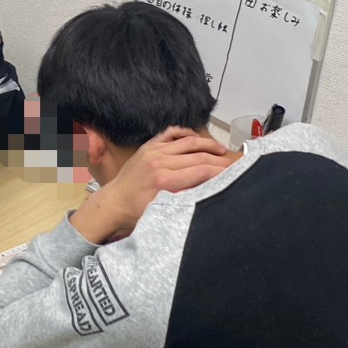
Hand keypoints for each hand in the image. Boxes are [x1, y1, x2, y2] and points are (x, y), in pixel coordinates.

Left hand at [70, 127, 234, 243]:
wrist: (112, 204)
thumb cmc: (136, 213)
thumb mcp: (163, 211)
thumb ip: (185, 199)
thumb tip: (209, 189)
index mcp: (164, 180)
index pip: (202, 170)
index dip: (221, 171)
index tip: (234, 172)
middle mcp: (160, 161)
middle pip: (199, 155)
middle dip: (219, 159)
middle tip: (234, 162)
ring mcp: (153, 150)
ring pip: (188, 141)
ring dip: (208, 144)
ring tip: (221, 150)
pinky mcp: (148, 146)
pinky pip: (171, 133)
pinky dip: (186, 133)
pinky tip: (197, 139)